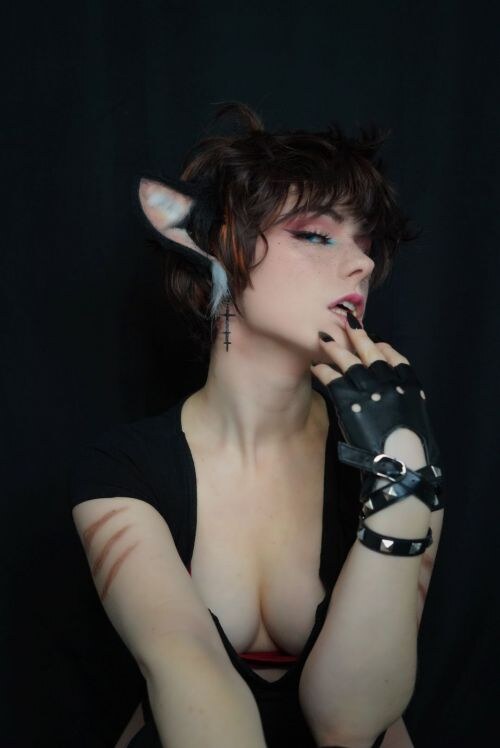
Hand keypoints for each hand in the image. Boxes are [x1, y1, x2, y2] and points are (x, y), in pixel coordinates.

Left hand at [310, 312, 441, 490]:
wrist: (401, 465)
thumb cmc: (409, 451)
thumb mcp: (413, 420)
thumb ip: (402, 404)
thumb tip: (392, 401)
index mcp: (410, 387)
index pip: (397, 358)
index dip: (384, 347)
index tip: (376, 340)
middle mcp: (390, 383)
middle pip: (372, 352)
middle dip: (358, 334)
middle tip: (347, 319)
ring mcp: (370, 391)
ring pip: (350, 362)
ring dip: (336, 348)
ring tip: (323, 337)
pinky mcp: (351, 402)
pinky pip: (333, 380)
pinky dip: (323, 370)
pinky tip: (314, 365)